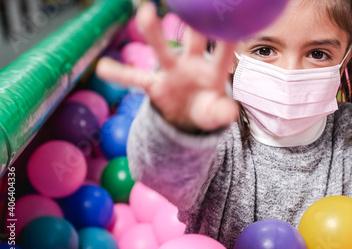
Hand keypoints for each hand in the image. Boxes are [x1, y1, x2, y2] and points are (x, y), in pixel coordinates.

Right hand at [96, 3, 238, 132]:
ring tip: (146, 12)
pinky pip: (135, 78)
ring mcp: (172, 71)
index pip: (224, 53)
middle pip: (194, 40)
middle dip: (193, 24)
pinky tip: (103, 68)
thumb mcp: (216, 114)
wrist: (187, 116)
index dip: (228, 38)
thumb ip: (221, 112)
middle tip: (191, 2)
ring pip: (162, 50)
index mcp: (214, 71)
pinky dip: (120, 75)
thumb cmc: (207, 108)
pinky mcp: (154, 84)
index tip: (230, 20)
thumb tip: (230, 113)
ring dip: (154, 32)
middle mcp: (192, 64)